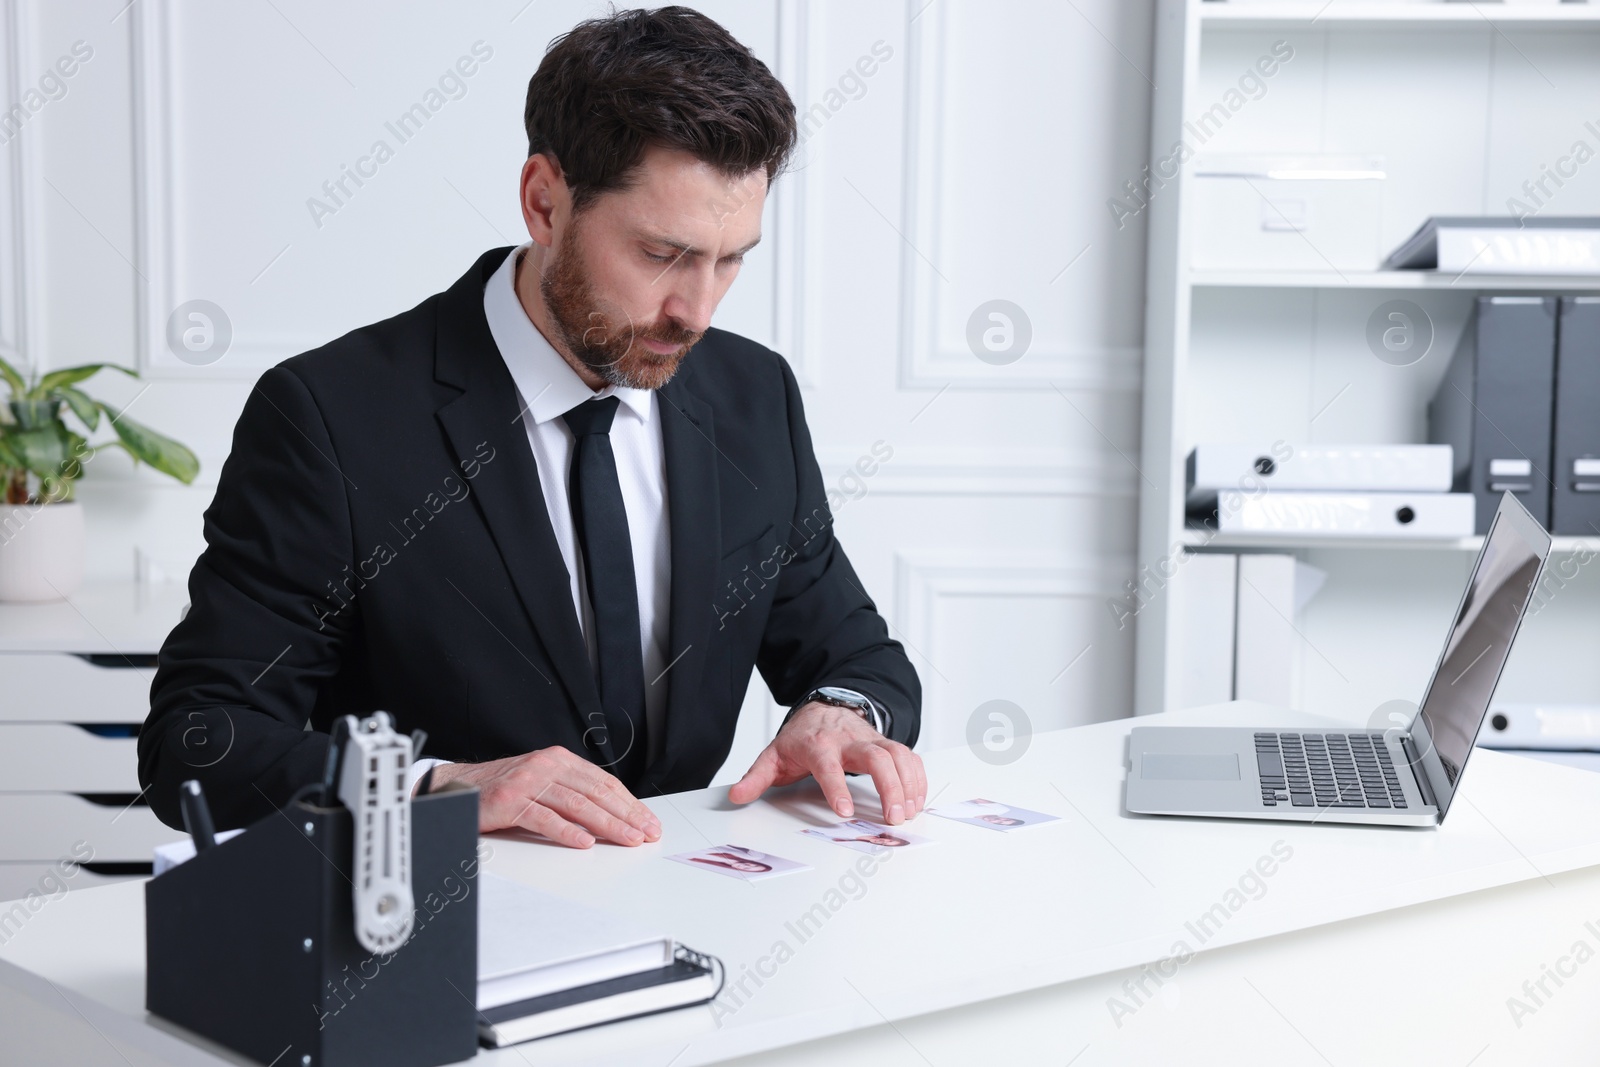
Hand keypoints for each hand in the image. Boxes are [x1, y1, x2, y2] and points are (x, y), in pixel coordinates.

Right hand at [429, 746, 661, 848]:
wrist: (458, 787)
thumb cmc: (504, 790)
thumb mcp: (543, 783)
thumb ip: (572, 793)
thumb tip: (612, 815)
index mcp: (559, 760)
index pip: (604, 783)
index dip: (630, 803)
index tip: (648, 822)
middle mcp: (546, 766)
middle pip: (596, 793)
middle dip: (626, 816)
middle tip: (646, 834)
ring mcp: (528, 782)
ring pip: (576, 805)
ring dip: (607, 825)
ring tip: (627, 839)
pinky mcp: (509, 802)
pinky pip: (544, 818)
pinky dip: (567, 832)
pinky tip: (584, 842)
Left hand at [728, 702, 926, 823]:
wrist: (823, 708)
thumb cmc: (801, 738)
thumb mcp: (773, 756)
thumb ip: (756, 778)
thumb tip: (736, 797)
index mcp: (819, 745)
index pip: (829, 766)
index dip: (837, 788)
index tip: (845, 813)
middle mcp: (849, 740)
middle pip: (876, 757)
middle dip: (889, 787)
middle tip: (893, 817)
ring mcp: (871, 740)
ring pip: (898, 754)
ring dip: (908, 784)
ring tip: (909, 812)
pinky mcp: (887, 743)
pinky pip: (909, 756)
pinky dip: (917, 777)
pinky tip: (917, 800)